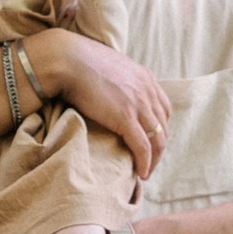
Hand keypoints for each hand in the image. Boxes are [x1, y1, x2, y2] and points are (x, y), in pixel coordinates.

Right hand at [31, 27, 170, 177]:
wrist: (68, 60)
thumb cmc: (79, 62)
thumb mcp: (109, 67)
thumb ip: (117, 79)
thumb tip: (110, 89)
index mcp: (145, 77)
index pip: (163, 109)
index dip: (160, 128)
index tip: (151, 142)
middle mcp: (147, 90)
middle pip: (163, 126)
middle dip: (159, 148)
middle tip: (150, 162)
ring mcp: (138, 104)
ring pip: (157, 140)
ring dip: (154, 160)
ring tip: (145, 172)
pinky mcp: (125, 118)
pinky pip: (143, 147)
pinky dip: (145, 162)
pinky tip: (141, 173)